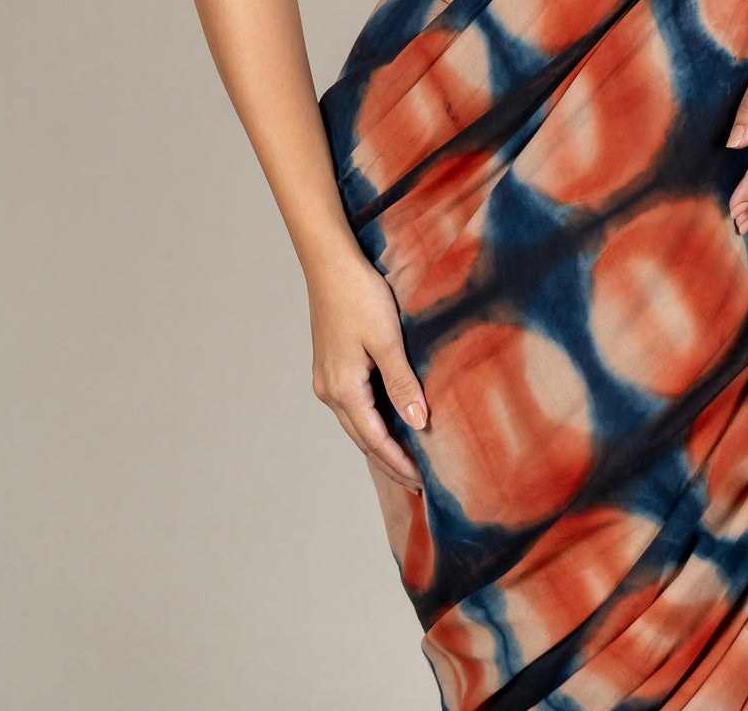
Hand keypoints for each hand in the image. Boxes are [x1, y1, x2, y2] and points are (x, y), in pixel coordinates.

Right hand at [307, 250, 428, 494]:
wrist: (330, 264)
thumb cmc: (360, 296)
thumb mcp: (387, 340)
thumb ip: (402, 383)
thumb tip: (418, 423)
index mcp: (343, 389)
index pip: (375, 439)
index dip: (398, 463)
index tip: (422, 483)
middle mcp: (328, 390)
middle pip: (362, 438)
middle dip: (388, 461)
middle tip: (416, 483)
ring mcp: (325, 378)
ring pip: (355, 423)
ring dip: (378, 442)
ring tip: (405, 459)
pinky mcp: (329, 365)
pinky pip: (352, 405)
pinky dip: (370, 421)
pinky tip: (386, 422)